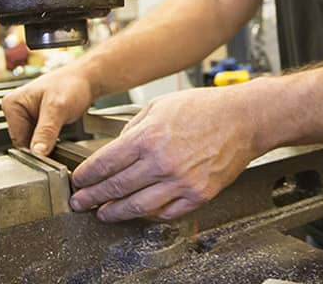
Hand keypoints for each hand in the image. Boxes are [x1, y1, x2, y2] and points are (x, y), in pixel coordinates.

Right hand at [2, 66, 94, 153]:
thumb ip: (46, 131)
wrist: (86, 80)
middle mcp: (16, 110)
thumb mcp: (58, 109)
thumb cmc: (72, 85)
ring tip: (60, 127)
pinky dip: (50, 139)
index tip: (50, 147)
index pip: (18, 139)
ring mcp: (26, 115)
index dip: (35, 147)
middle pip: (25, 142)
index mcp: (12, 104)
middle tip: (58, 134)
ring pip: (34, 141)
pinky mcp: (36, 120)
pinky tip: (59, 130)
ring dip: (47, 141)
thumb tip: (37, 152)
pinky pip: (41, 138)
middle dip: (42, 143)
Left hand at [69, 85, 268, 221]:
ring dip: (115, 212)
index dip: (87, 176)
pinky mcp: (198, 195)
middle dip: (92, 197)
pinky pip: (166, 213)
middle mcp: (162, 162)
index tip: (79, 182)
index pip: (105, 164)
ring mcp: (181, 182)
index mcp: (149, 137)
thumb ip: (134, 128)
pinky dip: (149, 215)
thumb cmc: (206, 108)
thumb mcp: (160, 105)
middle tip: (81, 202)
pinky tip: (139, 212)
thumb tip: (117, 148)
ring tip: (104, 213)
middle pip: (115, 188)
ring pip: (137, 207)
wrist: (244, 119)